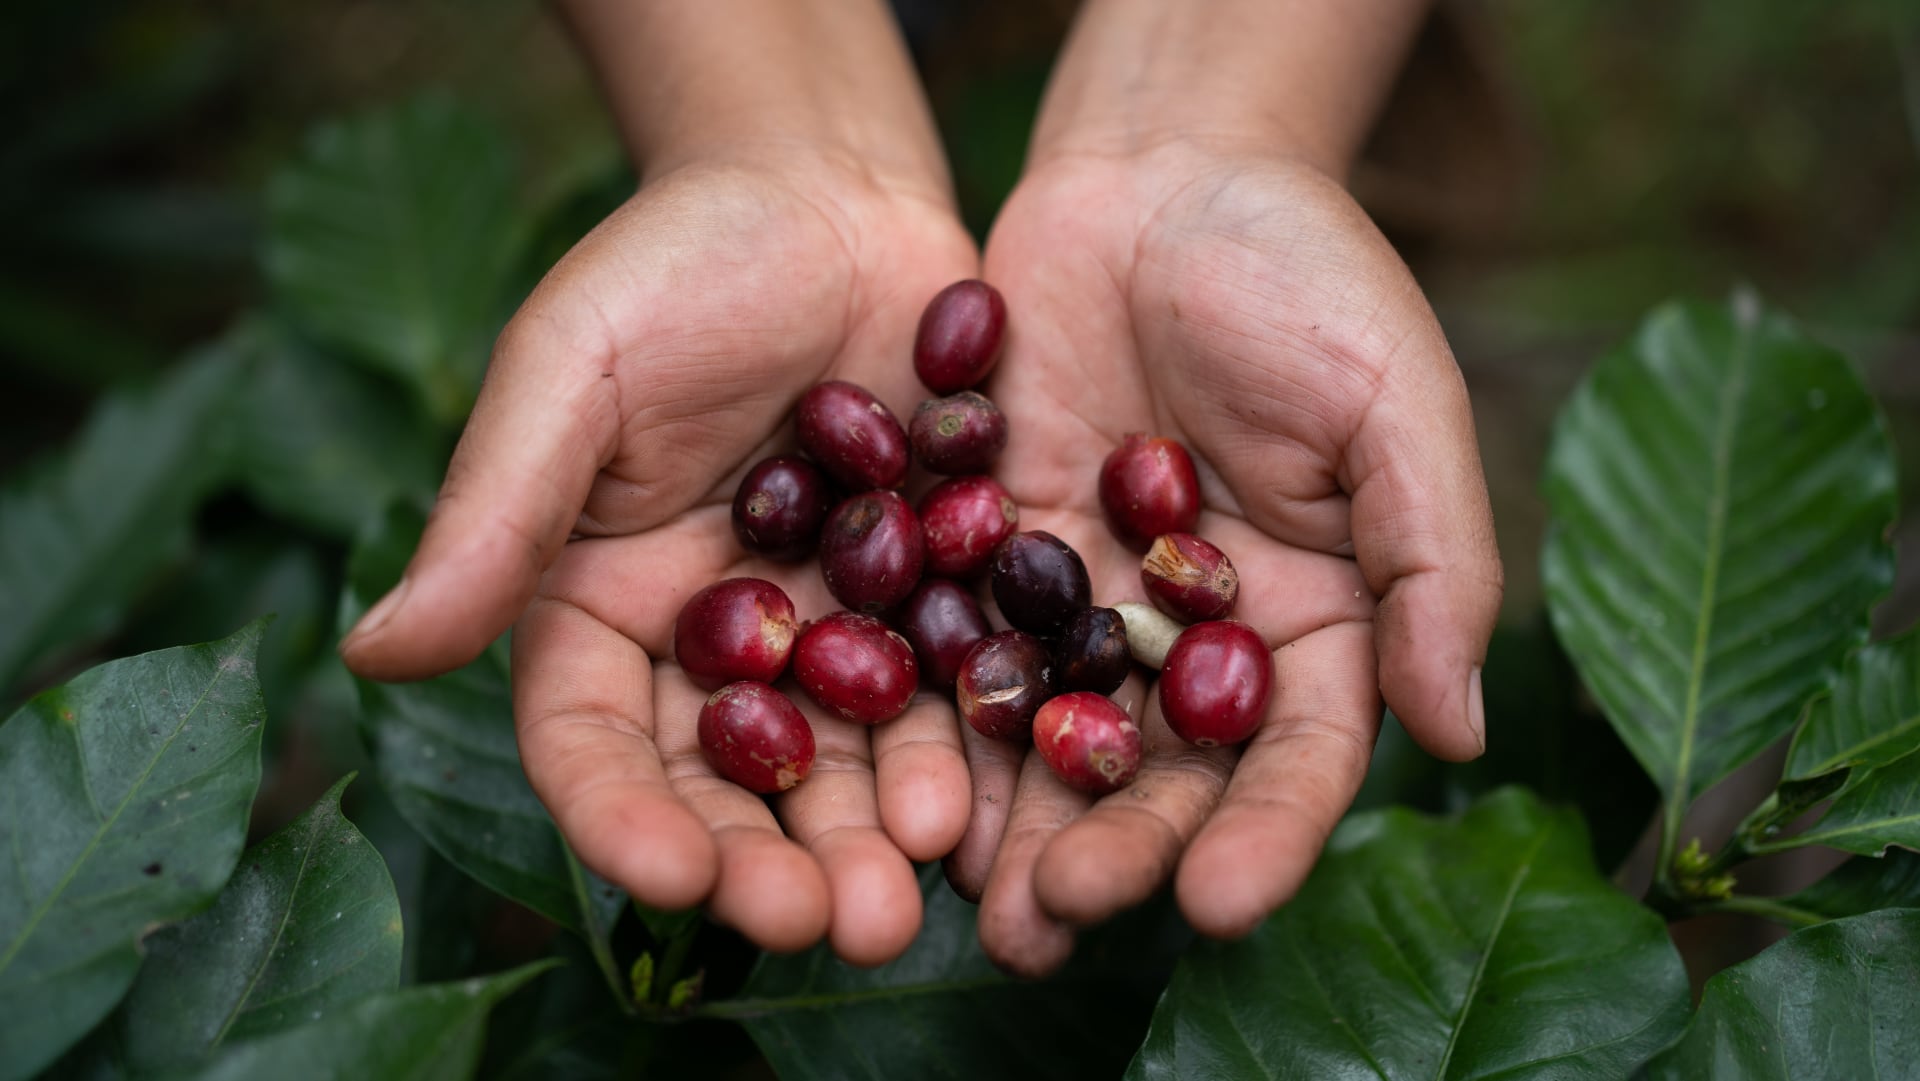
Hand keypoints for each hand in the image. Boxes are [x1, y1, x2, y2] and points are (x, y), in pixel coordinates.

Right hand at [341, 151, 980, 964]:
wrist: (827, 196)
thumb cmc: (671, 266)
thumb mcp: (568, 377)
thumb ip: (491, 517)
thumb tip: (370, 655)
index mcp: (600, 609)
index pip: (594, 744)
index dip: (625, 820)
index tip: (674, 880)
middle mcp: (713, 645)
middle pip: (732, 783)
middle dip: (773, 863)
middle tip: (828, 926)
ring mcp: (829, 630)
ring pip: (846, 760)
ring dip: (876, 833)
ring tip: (913, 891)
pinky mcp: (929, 598)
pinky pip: (947, 686)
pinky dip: (966, 744)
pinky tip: (993, 796)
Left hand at [944, 140, 1502, 974]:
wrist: (1161, 179)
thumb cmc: (1309, 279)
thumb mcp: (1398, 407)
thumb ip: (1434, 564)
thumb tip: (1461, 731)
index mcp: (1315, 622)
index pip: (1295, 756)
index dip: (1265, 834)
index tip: (1219, 901)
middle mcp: (1196, 640)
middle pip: (1159, 771)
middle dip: (1114, 846)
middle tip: (1060, 915)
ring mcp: (1087, 605)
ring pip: (1051, 736)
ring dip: (1014, 822)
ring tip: (977, 907)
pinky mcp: (989, 557)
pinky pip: (961, 648)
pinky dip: (936, 716)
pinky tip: (902, 784)